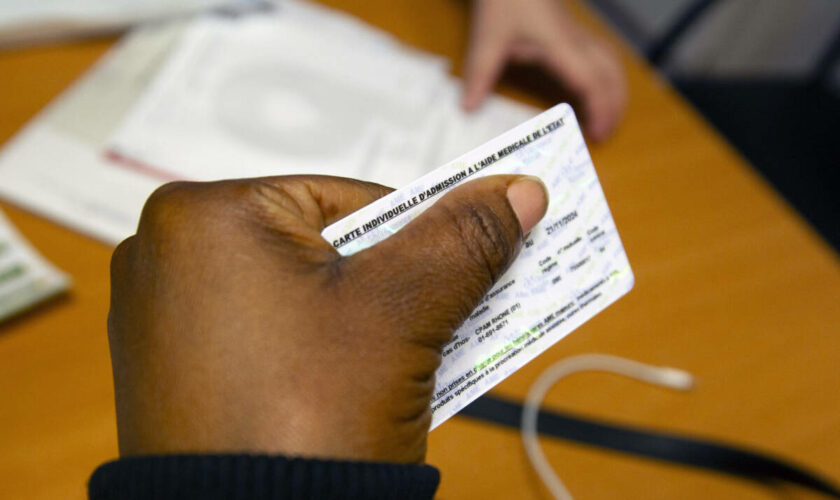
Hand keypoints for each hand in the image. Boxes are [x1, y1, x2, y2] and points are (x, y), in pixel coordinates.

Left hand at [108, 175, 546, 462]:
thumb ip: (462, 240)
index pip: (351, 198)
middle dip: (391, 289)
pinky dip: (318, 354)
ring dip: (363, 325)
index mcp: (205, 215)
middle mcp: (167, 254)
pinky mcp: (173, 369)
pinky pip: (269, 338)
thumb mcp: (401, 313)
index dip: (416, 239)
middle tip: (434, 323)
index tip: (458, 270)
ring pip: (302, 296)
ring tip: (400, 364)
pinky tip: (353, 389)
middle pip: (327, 250)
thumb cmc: (302, 423)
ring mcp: (162, 317)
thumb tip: (517, 192)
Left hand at [463, 0, 626, 140]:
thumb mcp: (487, 38)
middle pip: (610, 74)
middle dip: (614, 105)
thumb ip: (479, 75)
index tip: (597, 132)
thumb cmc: (504, 0)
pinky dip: (608, 77)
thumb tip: (467, 108)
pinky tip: (598, 89)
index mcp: (559, 44)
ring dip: (616, 91)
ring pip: (611, 63)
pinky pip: (602, 56)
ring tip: (610, 117)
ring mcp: (578, 34)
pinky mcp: (574, 32)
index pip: (590, 81)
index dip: (599, 107)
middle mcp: (575, 40)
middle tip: (605, 135)